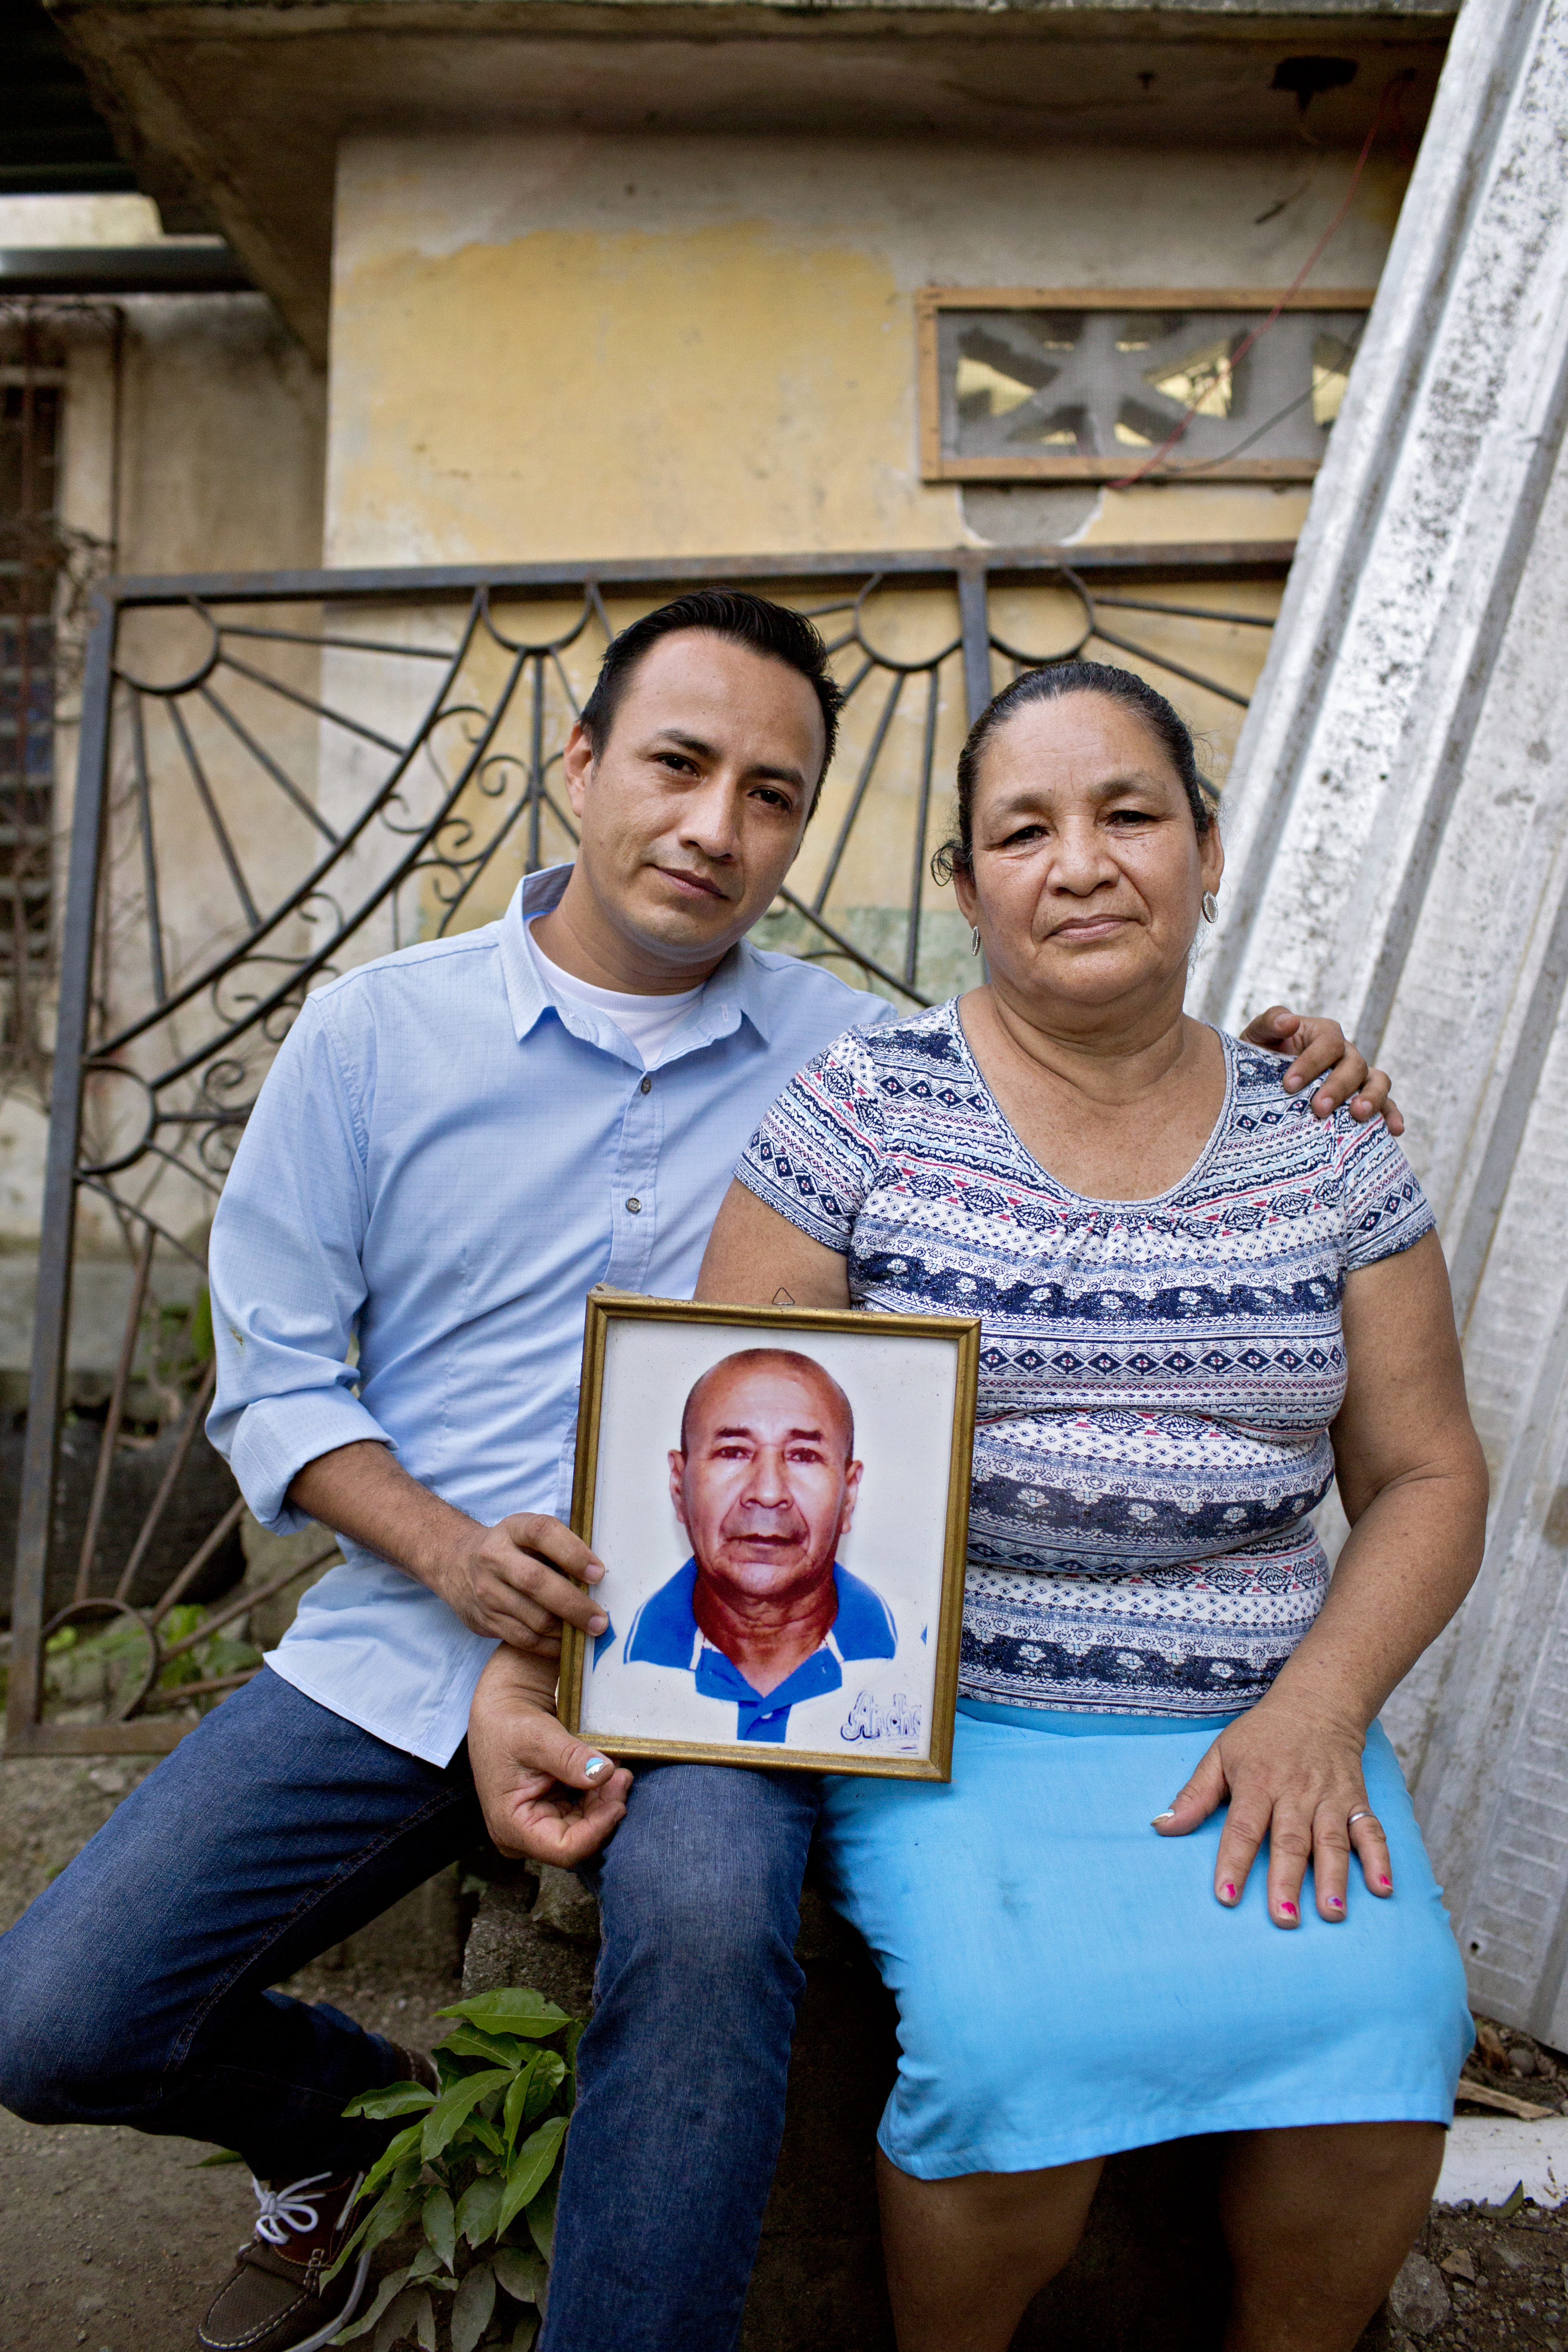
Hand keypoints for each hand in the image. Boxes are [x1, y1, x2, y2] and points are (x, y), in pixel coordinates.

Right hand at [433, 1512, 608, 1654]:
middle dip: (574, 1604)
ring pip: (531, 1617)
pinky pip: (523, 1639)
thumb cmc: (512, 1549)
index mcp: (513, 1529)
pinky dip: (550, 1646)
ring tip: (591, 1632)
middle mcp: (494, 1558)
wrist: (456, 1564)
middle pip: (535, 1582)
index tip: (599, 1573)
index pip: (543, 1532)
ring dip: (566, 1630)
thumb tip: (603, 1576)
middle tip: (602, 1620)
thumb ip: (559, 1547)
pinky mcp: (484, 1620)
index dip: (572, 1552)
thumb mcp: (528, 1534)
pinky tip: (568, 1644)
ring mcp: (486, 1591)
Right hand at [468, 1645, 631, 1864]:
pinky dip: (598, 1796)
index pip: (564, 1849)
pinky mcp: (550, 1813)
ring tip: (618, 1772)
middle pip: (578, 1840)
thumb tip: (603, 1773)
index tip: (618, 1802)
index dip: (596, 1830)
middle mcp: (523, 1836)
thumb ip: (569, 1758)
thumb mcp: (538, 1737)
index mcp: (511, 1826)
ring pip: (585, 1829)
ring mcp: (538, 1825)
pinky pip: (583, 1815)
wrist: (502, 1711)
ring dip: (605, 1802)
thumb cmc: (508, 1724)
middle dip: (604, 1812)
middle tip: (622, 1777)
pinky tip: (608, 1774)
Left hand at [1152, 1693, 1393, 1925]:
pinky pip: (1371, 1830)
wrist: (1316, 1703)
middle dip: (1286, 1882)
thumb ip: (1194, 1795)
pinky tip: (1381, 1888)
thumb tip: (1161, 1827)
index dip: (1234, 1861)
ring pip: (1331, 1841)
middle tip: (1284, 1920)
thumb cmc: (1261, 1736)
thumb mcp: (1220, 1755)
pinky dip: (1379, 1858)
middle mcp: (1295, 1791)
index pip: (1243, 1827)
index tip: (1227, 1895)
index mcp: (1257, 1782)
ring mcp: (1330, 1797)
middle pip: (1290, 1840)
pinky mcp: (1357, 1800)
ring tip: (1331, 1914)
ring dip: (1333, 1878)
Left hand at [1239, 1006, 1402, 1135]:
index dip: (1312, 1063)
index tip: (1289, 1085)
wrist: (1260, 1081)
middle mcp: (1345, 1054)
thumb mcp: (1258, 1036)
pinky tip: (1394, 1130)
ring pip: (1377, 1081)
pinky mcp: (1363, 1099)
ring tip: (1358, 1114)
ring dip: (1372, 1097)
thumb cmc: (1261, 1056)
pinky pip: (1385, 1105)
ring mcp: (1357, 1077)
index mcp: (1324, 1035)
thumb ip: (1270, 1022)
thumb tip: (1290, 1022)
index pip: (1328, 1043)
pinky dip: (1391, 1115)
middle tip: (1318, 1108)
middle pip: (1353, 1065)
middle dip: (1337, 1087)